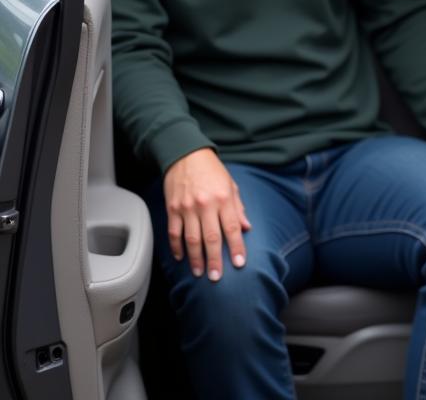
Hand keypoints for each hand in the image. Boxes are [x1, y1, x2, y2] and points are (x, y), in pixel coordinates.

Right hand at [163, 147, 251, 280]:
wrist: (186, 155)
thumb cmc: (212, 170)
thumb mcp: (231, 185)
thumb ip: (238, 208)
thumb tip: (246, 227)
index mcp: (224, 198)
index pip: (232, 228)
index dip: (237, 247)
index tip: (240, 263)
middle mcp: (206, 205)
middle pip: (212, 238)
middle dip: (215, 260)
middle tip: (217, 277)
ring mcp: (187, 208)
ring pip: (192, 239)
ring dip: (196, 259)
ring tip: (200, 272)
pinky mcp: (173, 209)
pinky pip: (174, 233)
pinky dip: (177, 248)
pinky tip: (182, 257)